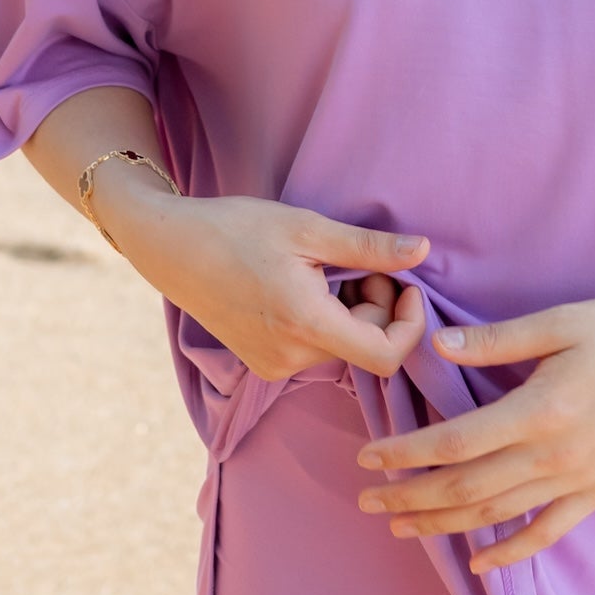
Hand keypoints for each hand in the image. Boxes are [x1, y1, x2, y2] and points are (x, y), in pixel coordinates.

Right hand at [99, 176, 431, 384]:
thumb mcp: (308, 228)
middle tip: (353, 262)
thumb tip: (422, 251)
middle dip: (375, 304)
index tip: (405, 285)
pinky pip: (314, 349)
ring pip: (341, 346)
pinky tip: (301, 287)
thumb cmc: (237, 229)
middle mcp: (291, 358)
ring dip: (349, 311)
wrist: (172, 248)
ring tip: (321, 270)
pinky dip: (323, 321)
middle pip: (365, 345)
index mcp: (307, 325)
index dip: (409, 324)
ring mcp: (274, 366)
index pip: (386, 356)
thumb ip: (369, 247)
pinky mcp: (263, 364)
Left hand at [352, 296, 594, 568]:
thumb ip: (496, 340)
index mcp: (540, 409)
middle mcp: (555, 455)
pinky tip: (477, 562)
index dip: (407, 453)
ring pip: (497, 516)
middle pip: (466, 489)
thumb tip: (436, 347)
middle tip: (367, 500)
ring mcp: (578, 480)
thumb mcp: (562, 321)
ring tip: (401, 526)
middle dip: (410, 497)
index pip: (455, 443)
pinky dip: (509, 552)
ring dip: (443, 526)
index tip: (368, 455)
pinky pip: (547, 532)